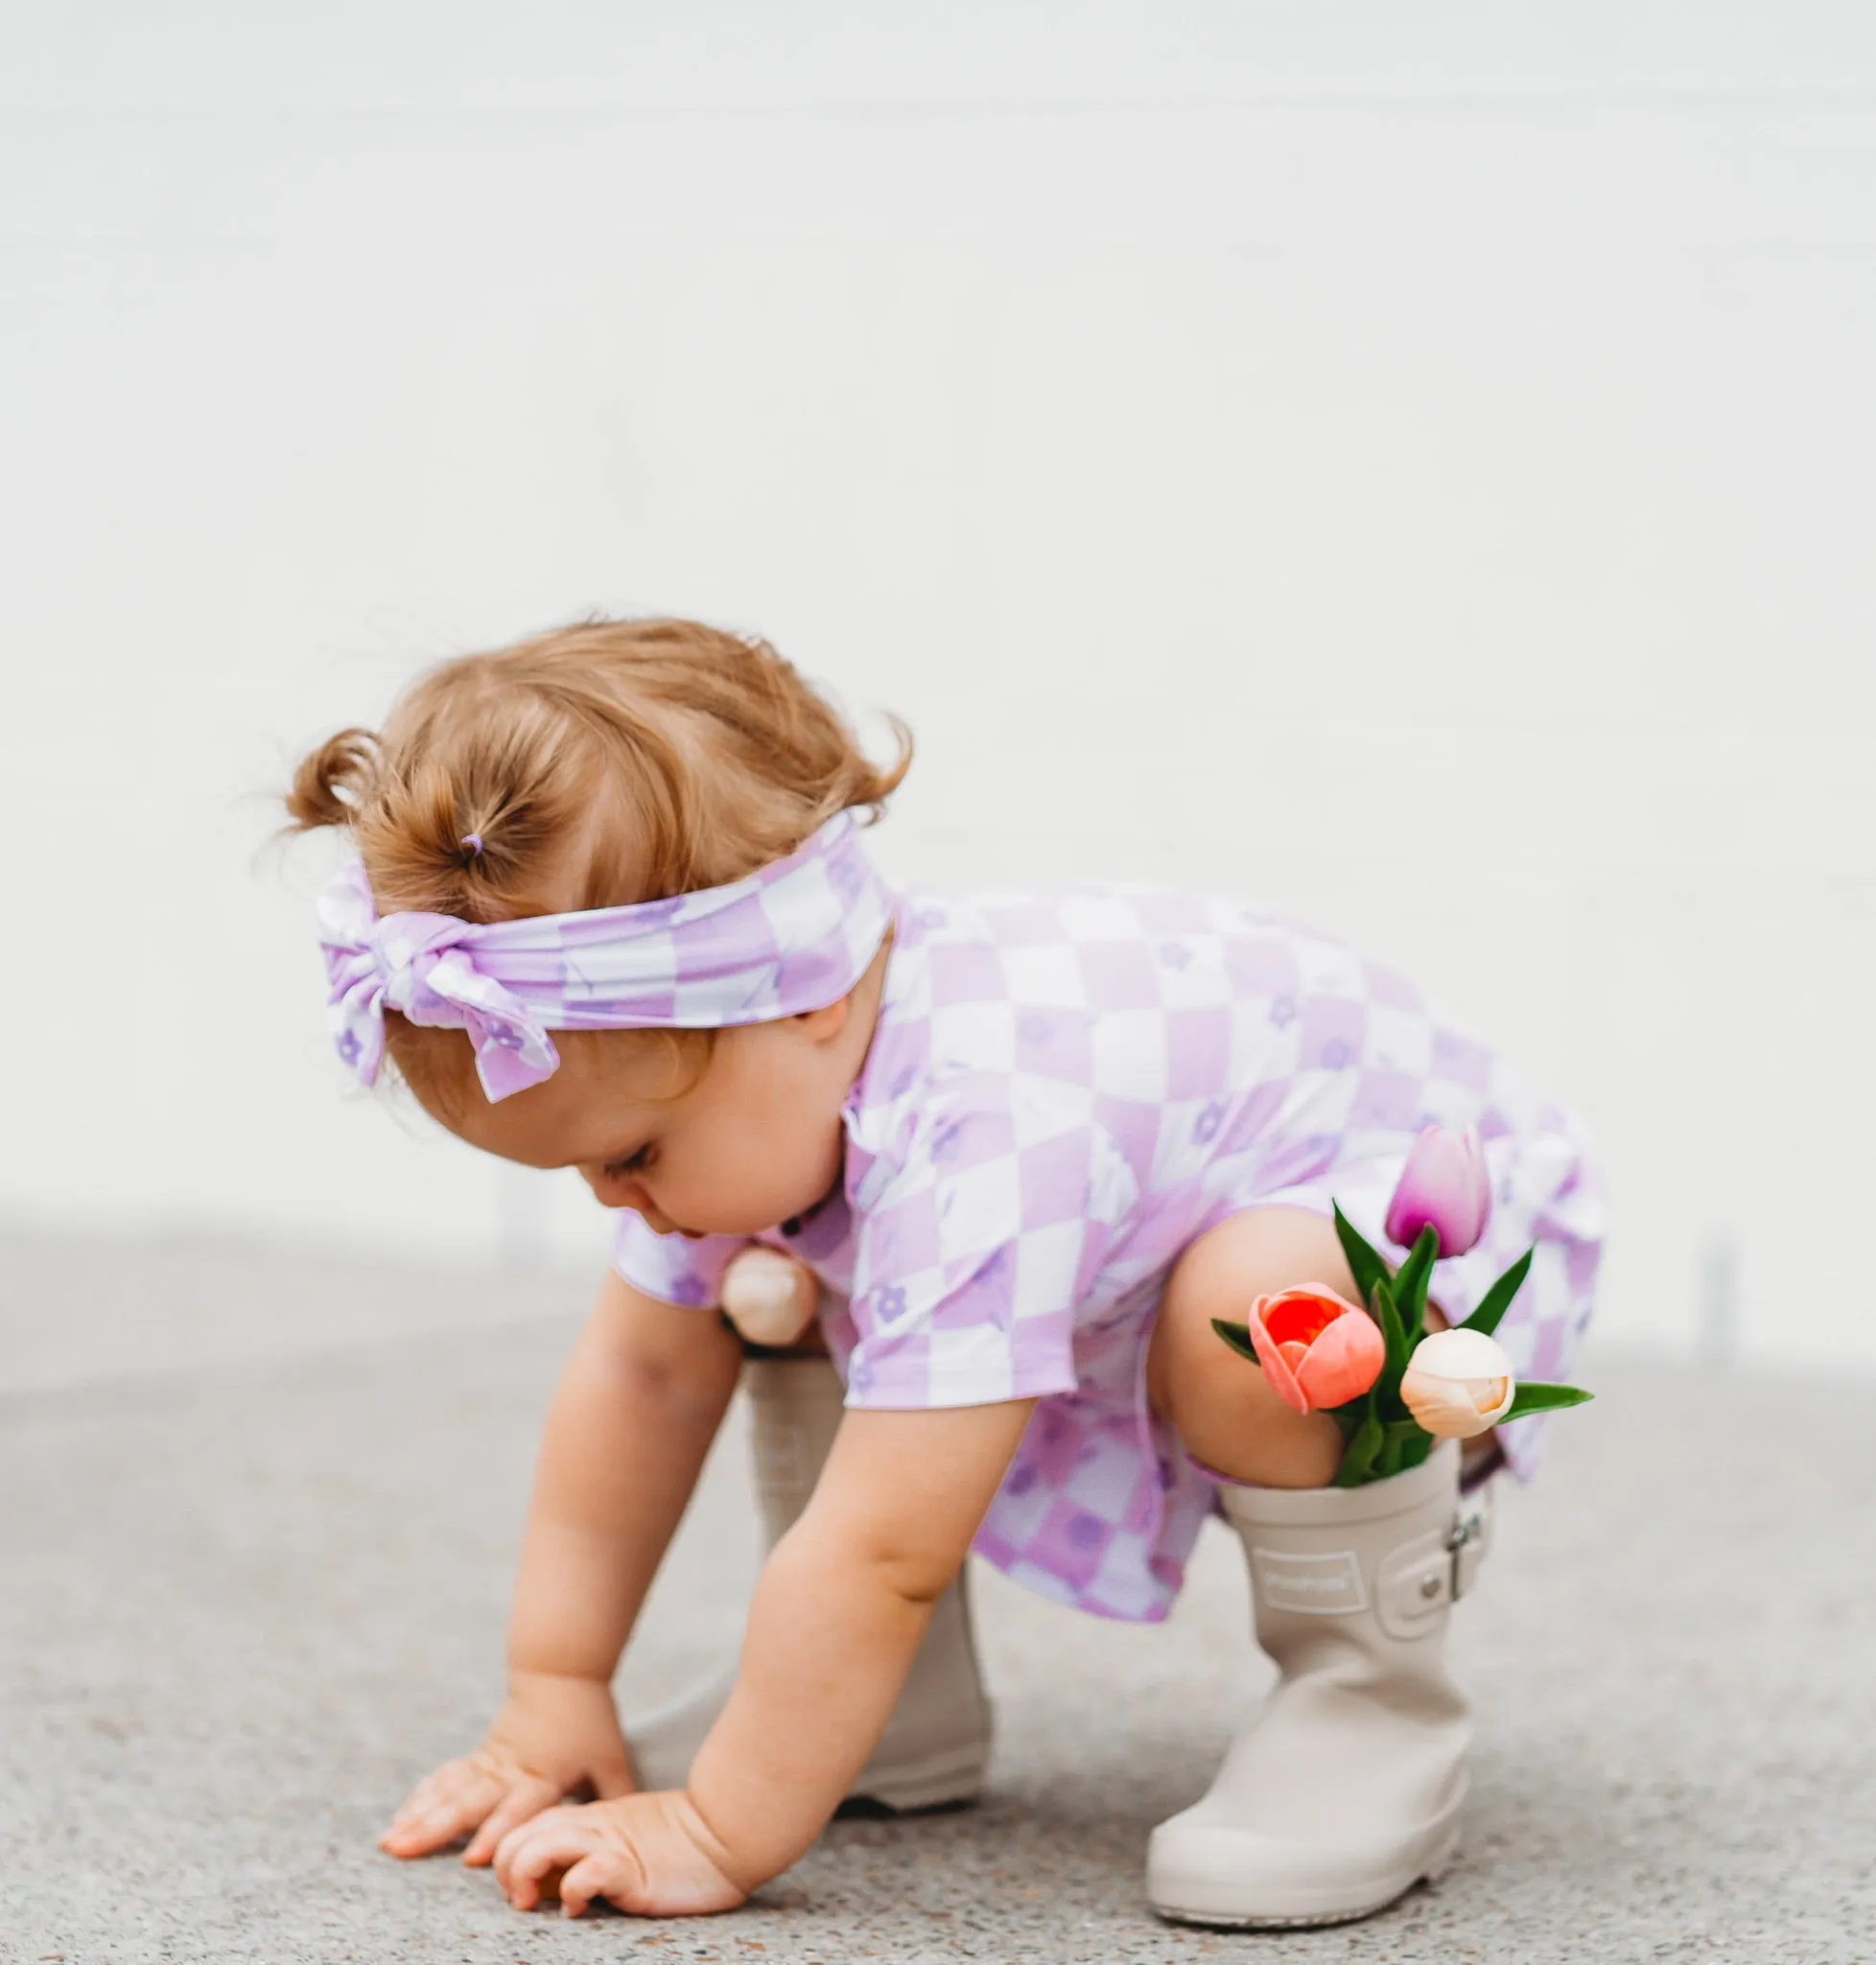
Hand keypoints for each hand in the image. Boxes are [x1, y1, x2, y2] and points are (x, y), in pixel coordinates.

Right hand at [380, 1671, 634, 1864]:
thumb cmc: (591, 1720)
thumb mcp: (612, 1759)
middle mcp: (511, 1770)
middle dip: (435, 1828)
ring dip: (418, 1816)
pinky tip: (401, 1818)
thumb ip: (614, 1798)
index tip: (473, 1857)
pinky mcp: (480, 1756)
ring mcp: (490, 1762)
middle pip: (469, 1801)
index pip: (518, 1807)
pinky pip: (447, 1778)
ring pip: (449, 1791)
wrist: (561, 1673)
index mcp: (544, 1774)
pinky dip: (422, 1798)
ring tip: (390, 1841)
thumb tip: (622, 1837)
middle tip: (403, 1849)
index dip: (497, 1831)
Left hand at [494, 1790, 747, 1917]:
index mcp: (592, 1819)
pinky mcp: (630, 1869)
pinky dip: (570, 1892)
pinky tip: (577, 1907)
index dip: (510, 1853)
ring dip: (523, 1876)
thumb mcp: (630, 1837)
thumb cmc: (686, 1843)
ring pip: (541, 1847)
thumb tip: (558, 1878)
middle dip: (505, 1867)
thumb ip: (597, 1846)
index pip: (530, 1824)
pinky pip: (585, 1873)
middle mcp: (594, 1828)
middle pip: (522, 1834)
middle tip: (520, 1898)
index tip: (520, 1886)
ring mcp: (611, 1845)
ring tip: (531, 1902)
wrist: (730, 1830)